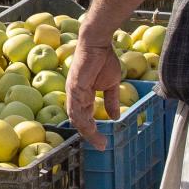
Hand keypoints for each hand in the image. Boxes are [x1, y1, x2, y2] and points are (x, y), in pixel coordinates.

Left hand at [64, 37, 123, 151]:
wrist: (99, 43)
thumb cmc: (103, 60)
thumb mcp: (110, 85)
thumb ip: (111, 101)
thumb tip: (115, 117)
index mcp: (81, 96)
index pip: (84, 118)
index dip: (92, 131)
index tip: (103, 142)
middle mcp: (74, 96)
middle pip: (78, 121)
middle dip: (89, 135)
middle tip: (101, 145)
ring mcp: (73, 91)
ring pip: (76, 116)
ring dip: (87, 130)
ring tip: (98, 140)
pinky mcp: (74, 86)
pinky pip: (76, 106)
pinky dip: (82, 118)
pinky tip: (91, 127)